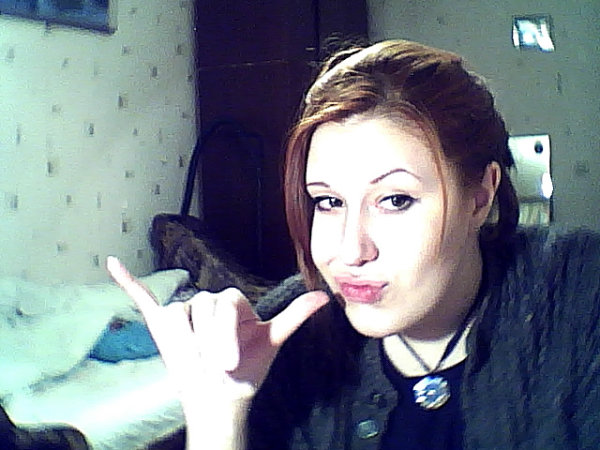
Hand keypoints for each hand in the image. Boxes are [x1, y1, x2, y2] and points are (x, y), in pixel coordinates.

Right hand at [106, 257, 328, 404]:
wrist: (221, 396)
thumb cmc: (247, 369)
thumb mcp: (272, 340)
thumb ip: (294, 316)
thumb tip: (325, 297)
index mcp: (231, 302)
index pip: (226, 301)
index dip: (227, 333)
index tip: (231, 363)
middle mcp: (206, 302)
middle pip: (203, 306)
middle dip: (211, 340)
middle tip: (217, 366)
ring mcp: (182, 311)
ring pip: (178, 312)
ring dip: (187, 341)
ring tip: (196, 360)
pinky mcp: (160, 321)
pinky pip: (143, 296)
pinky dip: (128, 281)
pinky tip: (114, 264)